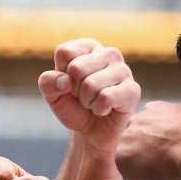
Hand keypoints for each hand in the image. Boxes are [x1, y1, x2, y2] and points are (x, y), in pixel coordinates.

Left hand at [38, 39, 140, 153]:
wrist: (92, 133)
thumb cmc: (74, 107)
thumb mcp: (52, 95)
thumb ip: (47, 82)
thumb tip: (64, 80)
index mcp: (89, 47)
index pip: (64, 52)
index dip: (61, 75)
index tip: (70, 84)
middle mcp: (109, 53)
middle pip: (76, 68)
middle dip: (74, 90)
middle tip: (83, 96)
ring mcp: (124, 70)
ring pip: (90, 85)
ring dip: (87, 102)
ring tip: (95, 103)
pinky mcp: (133, 90)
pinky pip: (105, 98)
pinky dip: (99, 109)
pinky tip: (106, 109)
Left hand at [116, 101, 180, 179]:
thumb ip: (179, 123)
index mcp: (153, 110)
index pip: (147, 127)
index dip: (157, 142)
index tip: (167, 149)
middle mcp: (135, 120)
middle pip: (136, 143)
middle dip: (147, 154)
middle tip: (164, 162)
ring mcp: (126, 139)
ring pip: (133, 161)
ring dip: (146, 169)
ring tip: (165, 170)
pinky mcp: (122, 158)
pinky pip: (132, 179)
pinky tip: (160, 177)